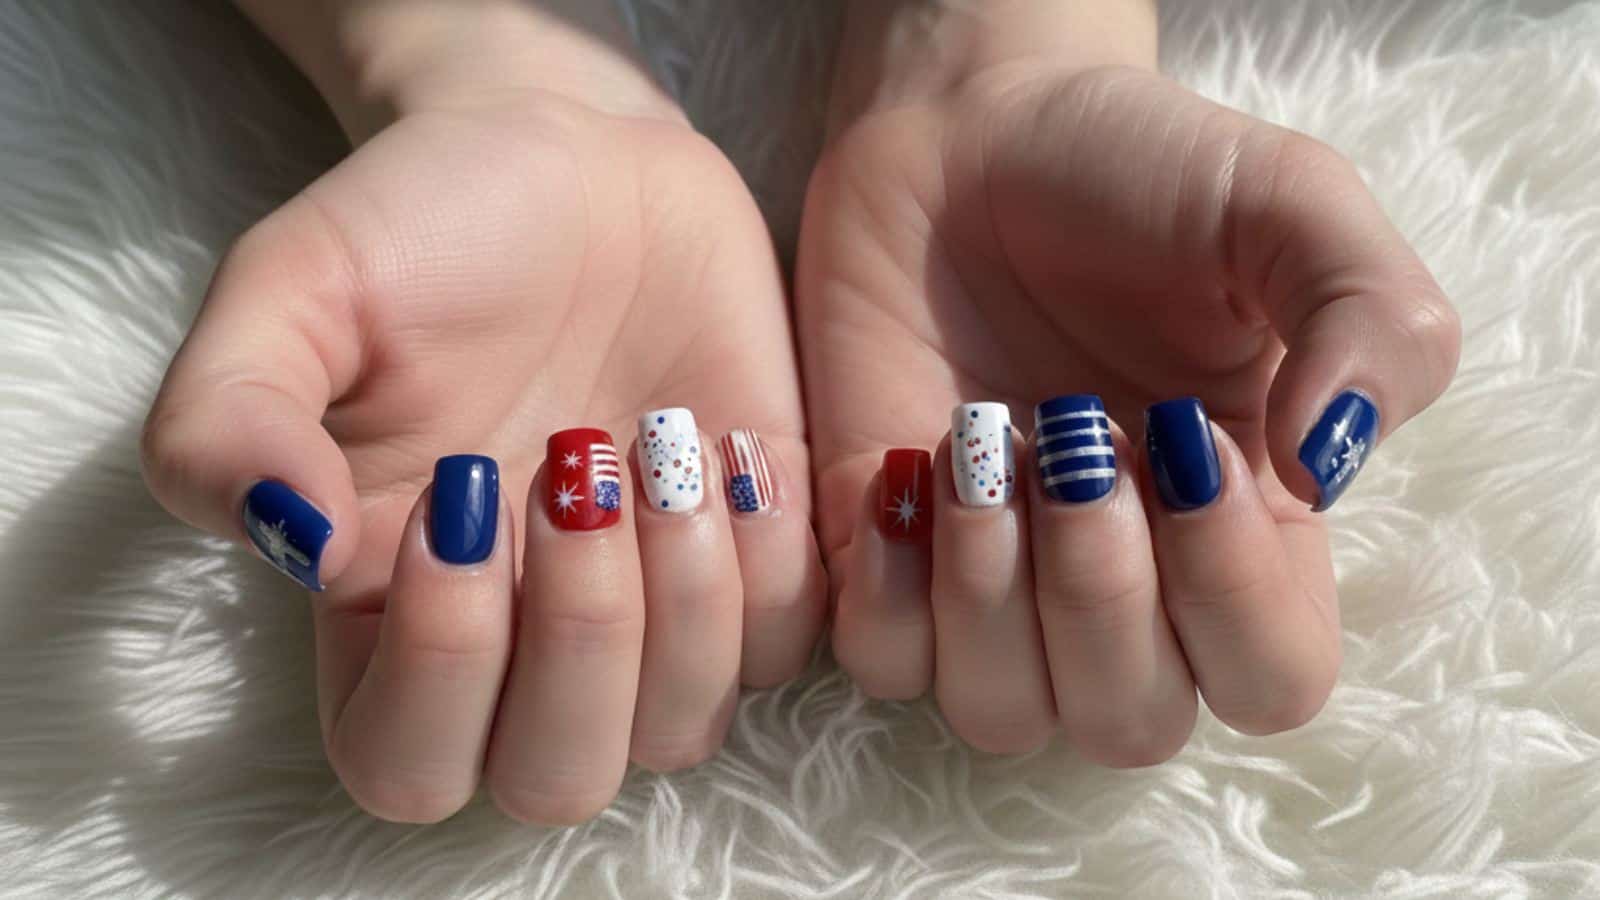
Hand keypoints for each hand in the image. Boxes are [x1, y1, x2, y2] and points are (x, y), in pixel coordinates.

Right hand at [142, 2, 824, 823]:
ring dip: (685, 594)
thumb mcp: (292, 289)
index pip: (405, 764)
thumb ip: (229, 420)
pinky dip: (771, 553)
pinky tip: (733, 435)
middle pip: (557, 777)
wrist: (575, 154)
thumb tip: (295, 549)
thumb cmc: (425, 227)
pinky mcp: (752, 557)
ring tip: (661, 436)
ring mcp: (645, 607)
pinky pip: (791, 642)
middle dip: (581, 635)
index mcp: (389, 606)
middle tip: (576, 457)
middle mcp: (520, 639)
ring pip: (680, 729)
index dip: (442, 665)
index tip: (463, 481)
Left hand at [797, 1, 1458, 762]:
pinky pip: (884, 662)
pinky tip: (900, 468)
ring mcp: (999, 585)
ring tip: (978, 441)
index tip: (1186, 438)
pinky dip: (887, 589)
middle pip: (1131, 721)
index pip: (1272, 680)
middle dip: (1098, 591)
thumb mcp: (1291, 207)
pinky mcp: (886, 561)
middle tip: (1069, 429)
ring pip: (1002, 712)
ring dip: (987, 591)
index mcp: (1248, 530)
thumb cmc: (1135, 173)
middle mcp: (1127, 585)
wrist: (967, 136)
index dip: (1232, 598)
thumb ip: (1371, 325)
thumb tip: (1324, 475)